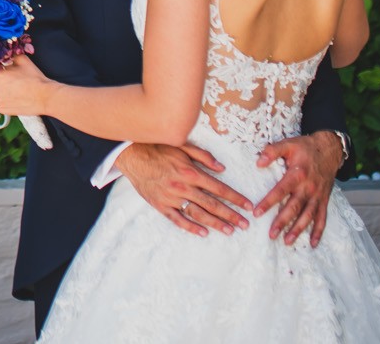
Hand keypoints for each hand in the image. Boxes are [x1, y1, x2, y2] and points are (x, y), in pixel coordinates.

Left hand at [0, 54, 49, 116]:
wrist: (45, 97)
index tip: (1, 70)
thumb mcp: (22, 59)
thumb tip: (3, 53)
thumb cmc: (34, 79)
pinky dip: (4, 99)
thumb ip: (9, 55)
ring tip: (14, 88)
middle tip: (10, 79)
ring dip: (0, 89)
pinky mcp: (1, 109)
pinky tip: (14, 96)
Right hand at [115, 141, 250, 236]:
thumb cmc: (158, 149)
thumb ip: (203, 156)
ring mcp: (171, 198)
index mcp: (190, 172)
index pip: (219, 188)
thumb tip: (222, 168)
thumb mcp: (182, 146)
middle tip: (245, 224)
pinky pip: (177, 219)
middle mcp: (183, 187)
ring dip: (216, 223)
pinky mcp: (160, 205)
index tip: (248, 206)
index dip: (235, 198)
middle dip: (231, 215)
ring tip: (230, 230)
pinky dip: (191, 227)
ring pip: (197, 214)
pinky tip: (203, 232)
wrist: (132, 155)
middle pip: (212, 204)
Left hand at [254, 131, 339, 246]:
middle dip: (282, 222)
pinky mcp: (324, 200)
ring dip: (298, 230)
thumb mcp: (288, 144)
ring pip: (308, 216)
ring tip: (287, 241)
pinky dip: (319, 231)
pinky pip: (322, 218)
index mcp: (297, 174)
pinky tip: (313, 243)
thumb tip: (258, 163)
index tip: (256, 213)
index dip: (268, 202)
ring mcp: (318, 196)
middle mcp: (308, 188)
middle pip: (294, 208)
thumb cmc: (305, 148)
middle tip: (271, 235)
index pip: (280, 191)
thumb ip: (272, 151)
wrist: (329, 149)